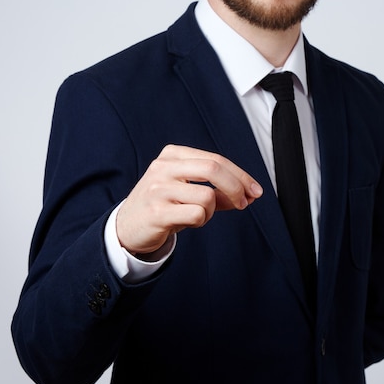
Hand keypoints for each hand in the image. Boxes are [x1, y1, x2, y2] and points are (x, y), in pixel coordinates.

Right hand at [116, 144, 262, 254]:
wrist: (127, 228)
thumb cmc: (163, 206)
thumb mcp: (189, 192)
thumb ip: (218, 192)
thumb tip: (249, 195)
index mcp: (173, 155)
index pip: (216, 159)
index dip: (241, 176)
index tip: (255, 191)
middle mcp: (163, 167)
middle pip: (213, 168)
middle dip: (236, 187)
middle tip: (244, 203)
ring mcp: (158, 188)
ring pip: (207, 195)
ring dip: (212, 210)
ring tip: (199, 215)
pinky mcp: (157, 212)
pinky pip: (197, 214)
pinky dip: (201, 220)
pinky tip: (187, 222)